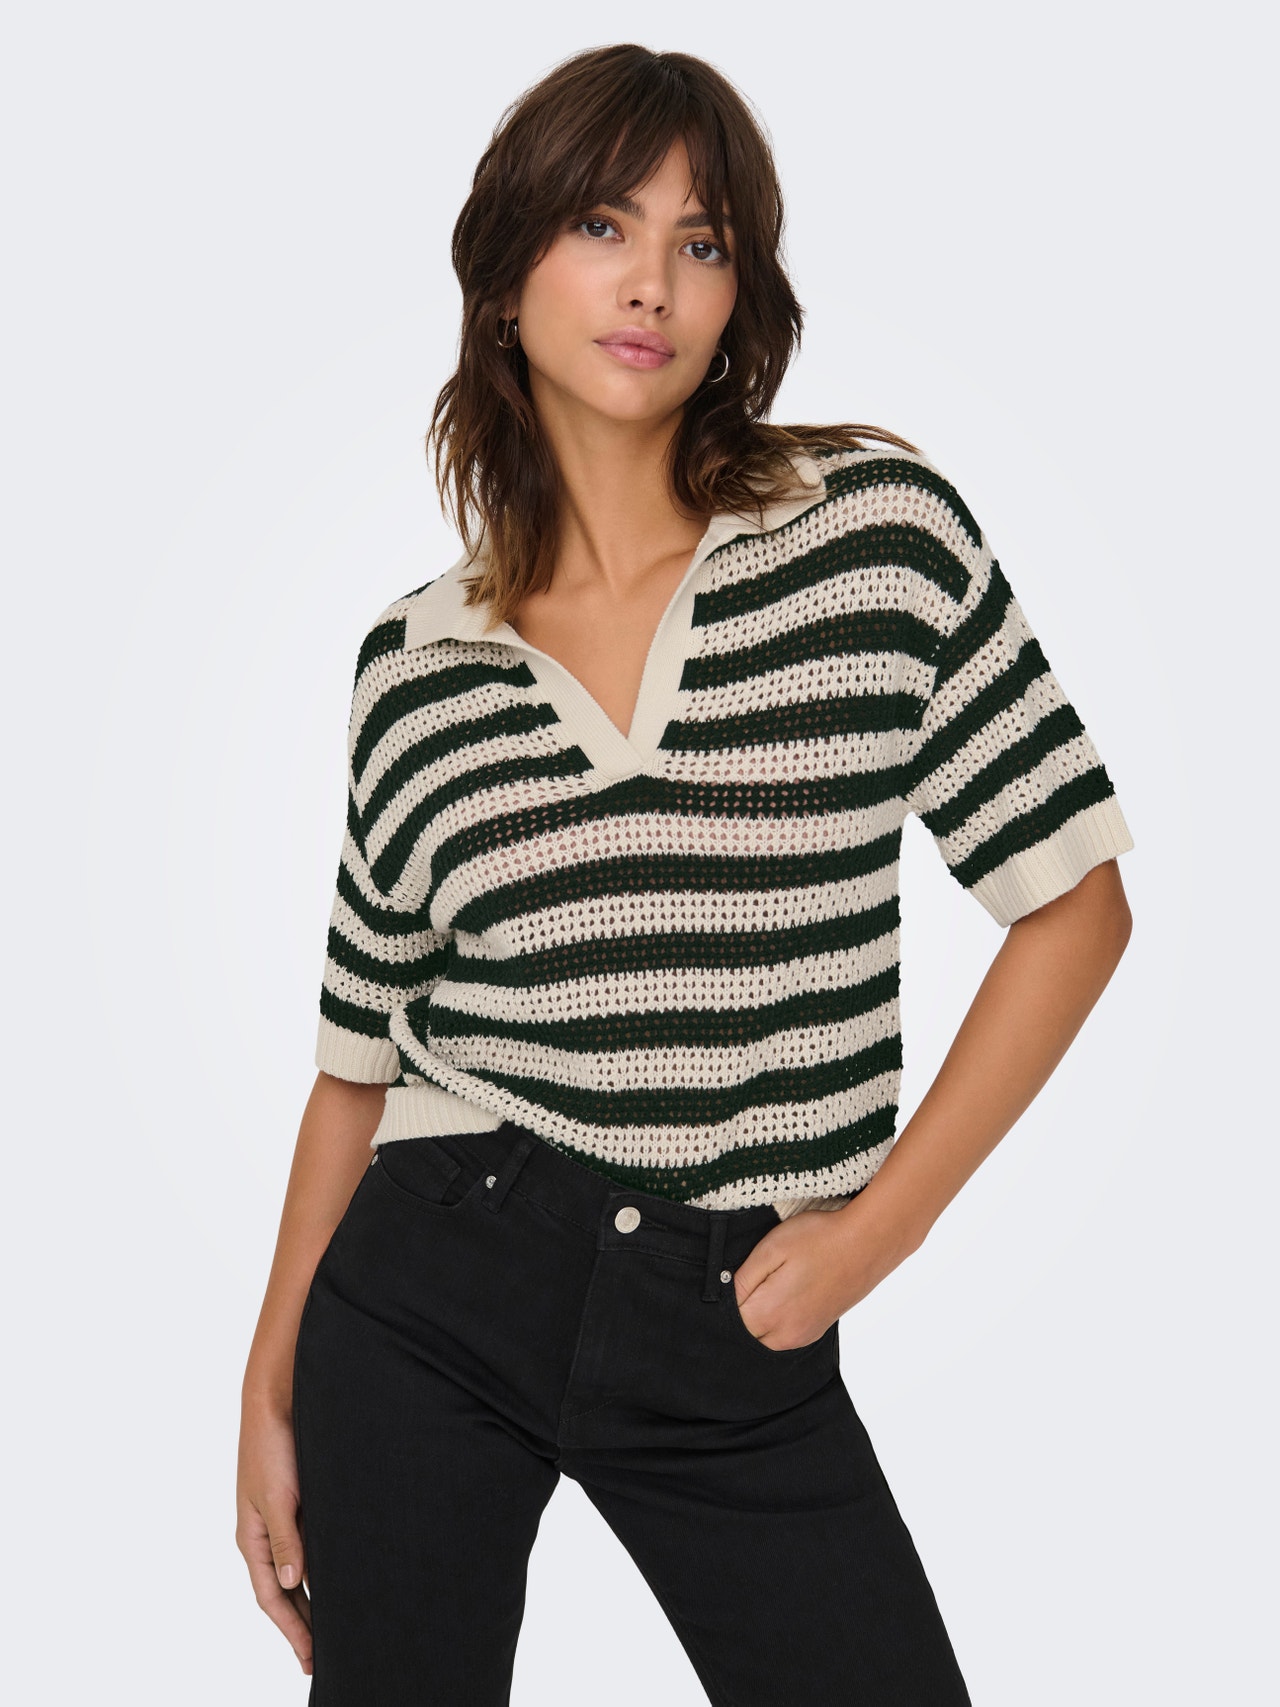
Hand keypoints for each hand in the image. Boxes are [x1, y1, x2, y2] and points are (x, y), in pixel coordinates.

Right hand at [236, 1402, 312, 1675]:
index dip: (291, 1630)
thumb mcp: (278, 1496)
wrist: (278, 1399)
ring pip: (298, 1571)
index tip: (310, 1659)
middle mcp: (266, 1534)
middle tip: (322, 1655)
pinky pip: (310, 1546)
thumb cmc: (272, 1445)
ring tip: (334, 1626)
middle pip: (284, 1591)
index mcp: (253, 1538)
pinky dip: (321, 1568)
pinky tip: (340, 1577)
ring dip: (312, 1598)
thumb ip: (285, 1540)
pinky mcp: (300, 1502)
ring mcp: (283, 1519)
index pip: (271, 1597)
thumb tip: (291, 1583)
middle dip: (301, 1624)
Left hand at [733, 1195, 920, 1350]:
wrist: (867, 1244)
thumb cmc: (819, 1239)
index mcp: (769, 1314)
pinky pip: (783, 1337)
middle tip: (746, 1283)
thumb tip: (723, 1295)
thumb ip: (743, 1279)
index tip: (726, 1281)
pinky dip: (775, 1322)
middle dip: (739, 1313)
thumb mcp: (771, 1248)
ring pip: (763, 1339)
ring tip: (767, 1287)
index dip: (723, 1301)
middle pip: (745, 1334)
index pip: (728, 1321)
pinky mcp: (816, 1331)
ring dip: (758, 1319)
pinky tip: (783, 1295)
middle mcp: (785, 1335)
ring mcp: (803, 1336)